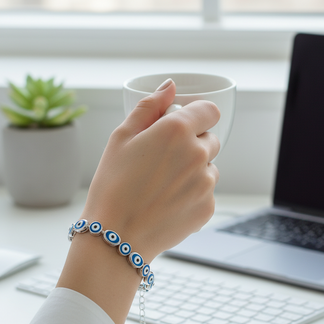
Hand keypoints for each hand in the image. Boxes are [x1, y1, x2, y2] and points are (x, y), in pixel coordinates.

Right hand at [81, 79, 220, 261]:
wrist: (117, 236)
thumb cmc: (113, 186)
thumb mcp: (122, 137)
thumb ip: (149, 107)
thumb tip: (169, 87)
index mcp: (177, 130)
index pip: (209, 110)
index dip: (196, 115)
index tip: (184, 125)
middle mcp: (198, 154)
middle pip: (210, 139)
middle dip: (193, 144)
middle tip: (165, 161)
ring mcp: (206, 183)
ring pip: (209, 167)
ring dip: (194, 170)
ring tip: (164, 185)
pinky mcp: (208, 206)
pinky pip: (207, 192)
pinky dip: (194, 194)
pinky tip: (169, 202)